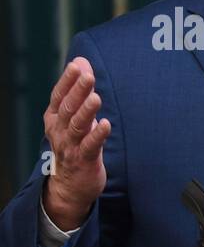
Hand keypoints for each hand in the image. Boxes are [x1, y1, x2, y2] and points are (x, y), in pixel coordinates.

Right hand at [42, 57, 109, 230]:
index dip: (68, 81)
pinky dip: (97, 135)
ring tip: (96, 97)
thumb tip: (82, 61)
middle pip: (68, 108)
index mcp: (55, 118)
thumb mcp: (74, 117)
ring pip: (77, 126)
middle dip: (78, 91)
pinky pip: (90, 146)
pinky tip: (106, 125)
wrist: (70, 185)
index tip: (77, 65)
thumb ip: (78, 91)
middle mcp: (59, 130)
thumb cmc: (75, 144)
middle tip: (88, 76)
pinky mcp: (84, 160)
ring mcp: (70, 146)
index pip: (59, 95)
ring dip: (87, 111)